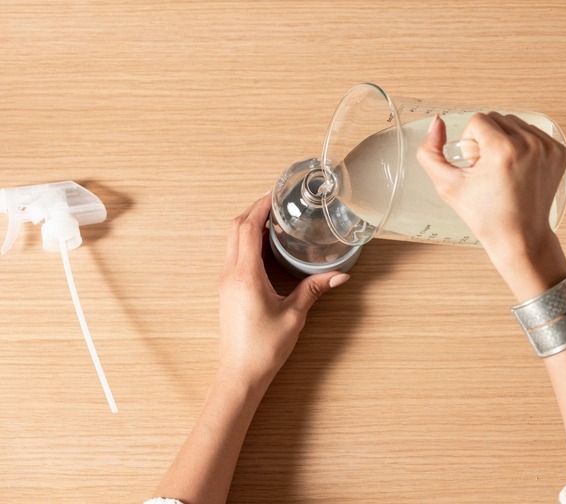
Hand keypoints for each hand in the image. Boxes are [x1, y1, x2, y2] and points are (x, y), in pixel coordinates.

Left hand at [218, 193, 349, 388]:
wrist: (239, 374)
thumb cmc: (263, 348)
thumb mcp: (294, 316)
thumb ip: (314, 290)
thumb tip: (340, 275)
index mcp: (246, 275)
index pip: (247, 228)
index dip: (260, 206)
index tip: (275, 192)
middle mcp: (231, 274)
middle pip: (235, 228)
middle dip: (254, 209)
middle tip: (277, 200)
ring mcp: (226, 281)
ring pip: (231, 240)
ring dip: (248, 224)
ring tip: (272, 217)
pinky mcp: (227, 289)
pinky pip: (233, 254)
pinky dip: (246, 240)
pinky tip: (264, 244)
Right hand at [417, 113, 565, 259]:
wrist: (519, 236)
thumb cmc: (484, 215)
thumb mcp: (446, 185)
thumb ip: (429, 152)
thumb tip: (436, 122)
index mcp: (504, 150)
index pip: (478, 120)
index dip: (469, 143)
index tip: (475, 167)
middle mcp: (530, 144)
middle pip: (496, 118)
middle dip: (486, 140)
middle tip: (487, 170)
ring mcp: (549, 148)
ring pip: (515, 123)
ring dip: (503, 140)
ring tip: (502, 170)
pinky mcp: (559, 152)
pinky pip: (532, 133)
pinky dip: (522, 146)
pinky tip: (517, 169)